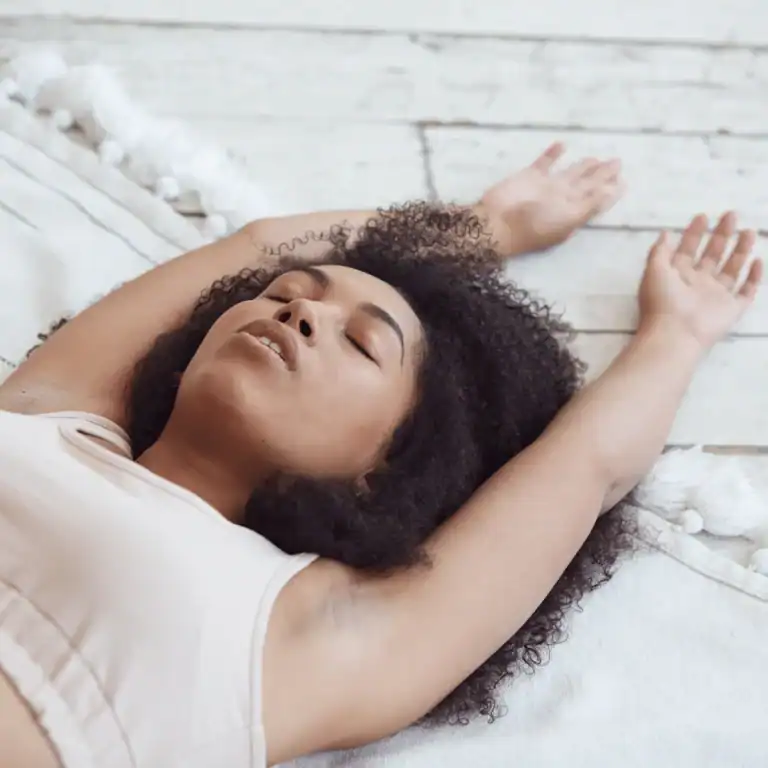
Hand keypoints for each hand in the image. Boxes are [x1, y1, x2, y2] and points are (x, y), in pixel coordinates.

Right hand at [478, 142, 623, 256]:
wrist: (495, 223)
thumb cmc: (532, 226)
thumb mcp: (567, 218)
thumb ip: (589, 203)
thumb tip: (611, 190)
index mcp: (573, 211)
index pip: (597, 199)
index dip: (611, 191)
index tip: (625, 182)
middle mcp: (563, 198)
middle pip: (587, 184)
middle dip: (602, 175)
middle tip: (618, 162)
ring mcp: (546, 187)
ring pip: (570, 173)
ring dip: (583, 166)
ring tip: (596, 158)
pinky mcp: (529, 176)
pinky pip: (545, 162)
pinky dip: (553, 154)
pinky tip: (562, 144)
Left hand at [638, 212, 762, 349]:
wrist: (675, 333)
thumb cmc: (662, 301)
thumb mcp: (653, 270)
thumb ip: (659, 251)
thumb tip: (664, 233)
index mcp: (678, 275)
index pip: (688, 250)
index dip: (694, 233)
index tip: (703, 216)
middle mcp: (698, 284)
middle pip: (712, 255)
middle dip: (722, 235)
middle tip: (731, 215)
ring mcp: (716, 296)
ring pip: (731, 269)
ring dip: (740, 250)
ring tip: (748, 231)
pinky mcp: (732, 309)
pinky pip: (746, 291)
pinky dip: (753, 277)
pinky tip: (758, 260)